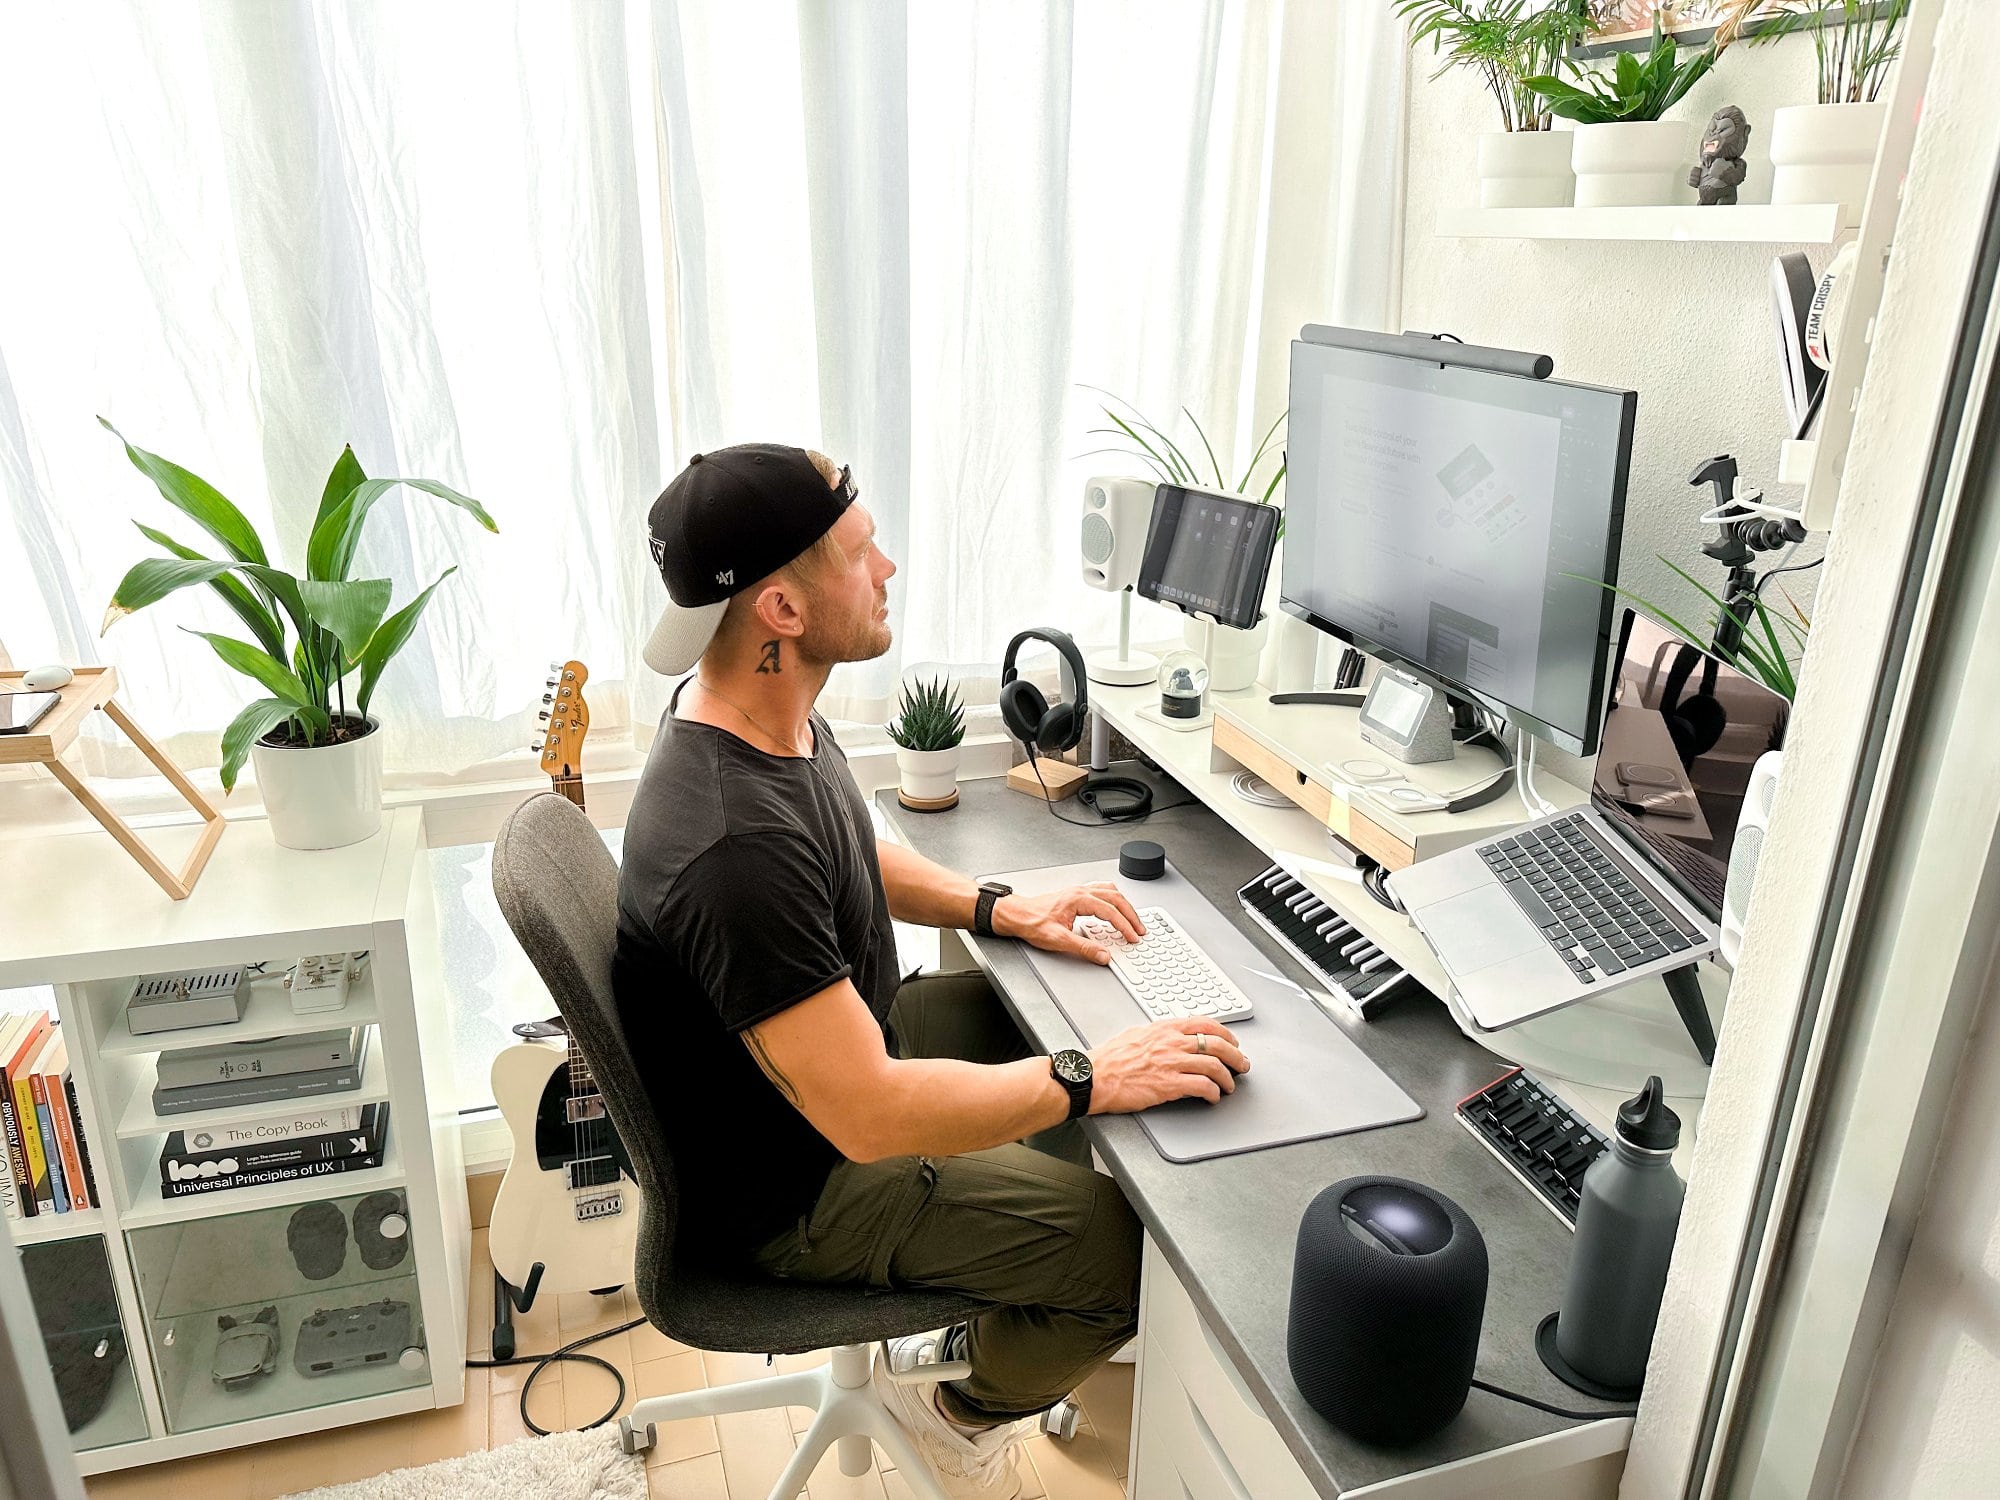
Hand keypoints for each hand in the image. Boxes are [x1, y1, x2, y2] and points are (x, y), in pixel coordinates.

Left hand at [992, 883, 1145, 964]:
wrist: (1017, 915)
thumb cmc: (1032, 923)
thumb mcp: (1058, 940)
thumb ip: (1084, 948)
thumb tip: (1103, 955)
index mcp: (1078, 899)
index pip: (1110, 911)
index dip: (1124, 925)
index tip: (1132, 937)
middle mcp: (1080, 892)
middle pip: (1115, 898)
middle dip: (1131, 915)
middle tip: (1140, 929)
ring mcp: (1078, 891)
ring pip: (1111, 892)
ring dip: (1124, 905)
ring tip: (1133, 919)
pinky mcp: (1076, 895)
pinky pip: (1102, 891)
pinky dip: (1114, 900)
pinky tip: (1115, 907)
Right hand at [1087, 1017, 1248, 1110]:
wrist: (1093, 1076)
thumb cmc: (1108, 1059)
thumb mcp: (1135, 1034)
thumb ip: (1156, 1034)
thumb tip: (1168, 1035)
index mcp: (1165, 1029)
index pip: (1206, 1024)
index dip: (1226, 1034)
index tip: (1232, 1042)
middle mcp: (1172, 1043)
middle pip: (1217, 1044)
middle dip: (1236, 1056)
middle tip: (1241, 1065)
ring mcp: (1172, 1063)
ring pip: (1215, 1066)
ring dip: (1228, 1078)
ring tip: (1230, 1086)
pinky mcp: (1169, 1085)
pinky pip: (1202, 1087)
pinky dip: (1213, 1093)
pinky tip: (1213, 1097)